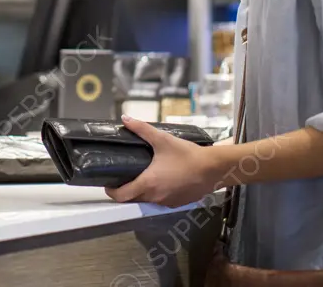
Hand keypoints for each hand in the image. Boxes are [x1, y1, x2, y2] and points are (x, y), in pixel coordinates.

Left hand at [105, 115, 219, 207]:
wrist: (213, 168)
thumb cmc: (186, 154)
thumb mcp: (162, 139)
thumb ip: (141, 129)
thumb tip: (125, 118)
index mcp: (147, 184)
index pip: (121, 196)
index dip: (111, 191)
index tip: (109, 183)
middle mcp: (155, 197)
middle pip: (133, 199)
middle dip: (126, 190)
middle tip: (124, 175)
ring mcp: (167, 202)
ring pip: (147, 200)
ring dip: (142, 191)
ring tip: (142, 175)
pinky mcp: (178, 203)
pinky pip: (161, 200)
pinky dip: (157, 193)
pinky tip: (162, 179)